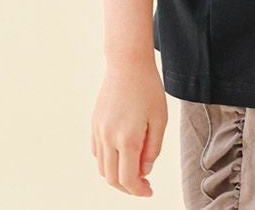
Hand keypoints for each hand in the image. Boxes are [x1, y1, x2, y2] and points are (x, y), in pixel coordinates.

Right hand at [91, 53, 167, 197]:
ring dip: (116, 175)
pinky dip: (107, 161)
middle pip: (112, 178)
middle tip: (144, 184)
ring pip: (102, 168)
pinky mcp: (94, 124)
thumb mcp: (160, 119)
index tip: (149, 191)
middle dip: (127, 187)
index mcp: (128, 139)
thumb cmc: (148, 88)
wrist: (127, 64)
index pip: (128, 179)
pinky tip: (121, 154)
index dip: (138, 191)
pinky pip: (97, 152)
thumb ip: (153, 149)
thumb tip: (144, 171)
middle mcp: (109, 138)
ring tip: (134, 169)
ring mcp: (98, 131)